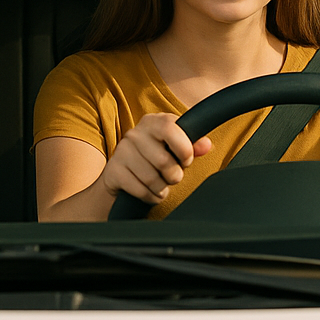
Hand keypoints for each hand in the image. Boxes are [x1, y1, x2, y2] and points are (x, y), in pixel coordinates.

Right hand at [99, 113, 213, 204]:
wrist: (125, 177)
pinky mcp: (113, 171)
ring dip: (162, 189)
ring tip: (161, 186)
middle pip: (163, 160)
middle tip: (172, 176)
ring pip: (151, 179)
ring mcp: (121, 151)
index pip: (169, 128)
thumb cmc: (157, 160)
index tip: (186, 160)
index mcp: (153, 122)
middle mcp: (134, 133)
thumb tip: (206, 145)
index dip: (184, 149)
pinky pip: (140, 190)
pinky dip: (150, 197)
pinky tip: (150, 192)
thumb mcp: (176, 150)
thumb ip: (193, 146)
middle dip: (174, 176)